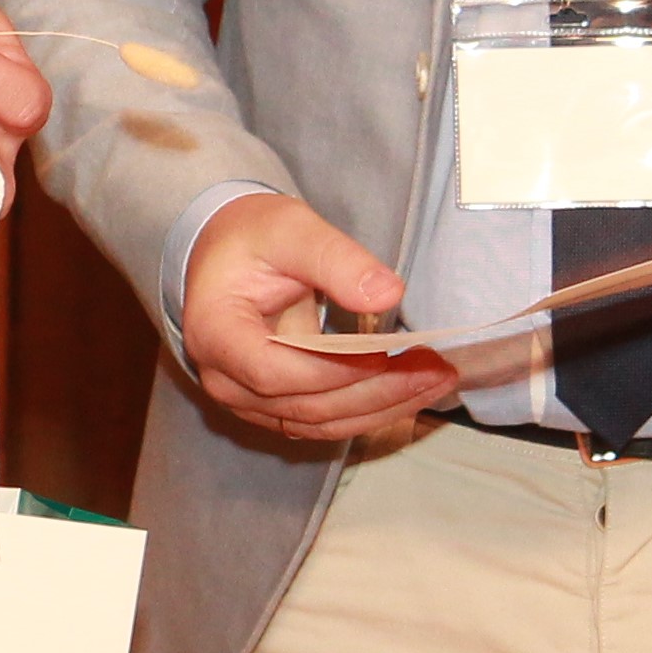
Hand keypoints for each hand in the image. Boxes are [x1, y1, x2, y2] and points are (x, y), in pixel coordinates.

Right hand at [181, 193, 455, 441]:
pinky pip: (324, 420)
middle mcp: (225, 379)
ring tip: (435, 380)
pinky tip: (409, 389)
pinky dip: (368, 409)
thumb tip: (388, 294)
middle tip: (435, 368)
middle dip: (376, 391)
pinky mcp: (274, 407)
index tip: (385, 353)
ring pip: (320, 422)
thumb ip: (335, 259)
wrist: (229, 256)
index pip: (273, 371)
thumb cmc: (252, 238)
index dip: (332, 371)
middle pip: (305, 405)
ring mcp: (247, 400)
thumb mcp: (291, 230)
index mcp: (216, 332)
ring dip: (383, 407)